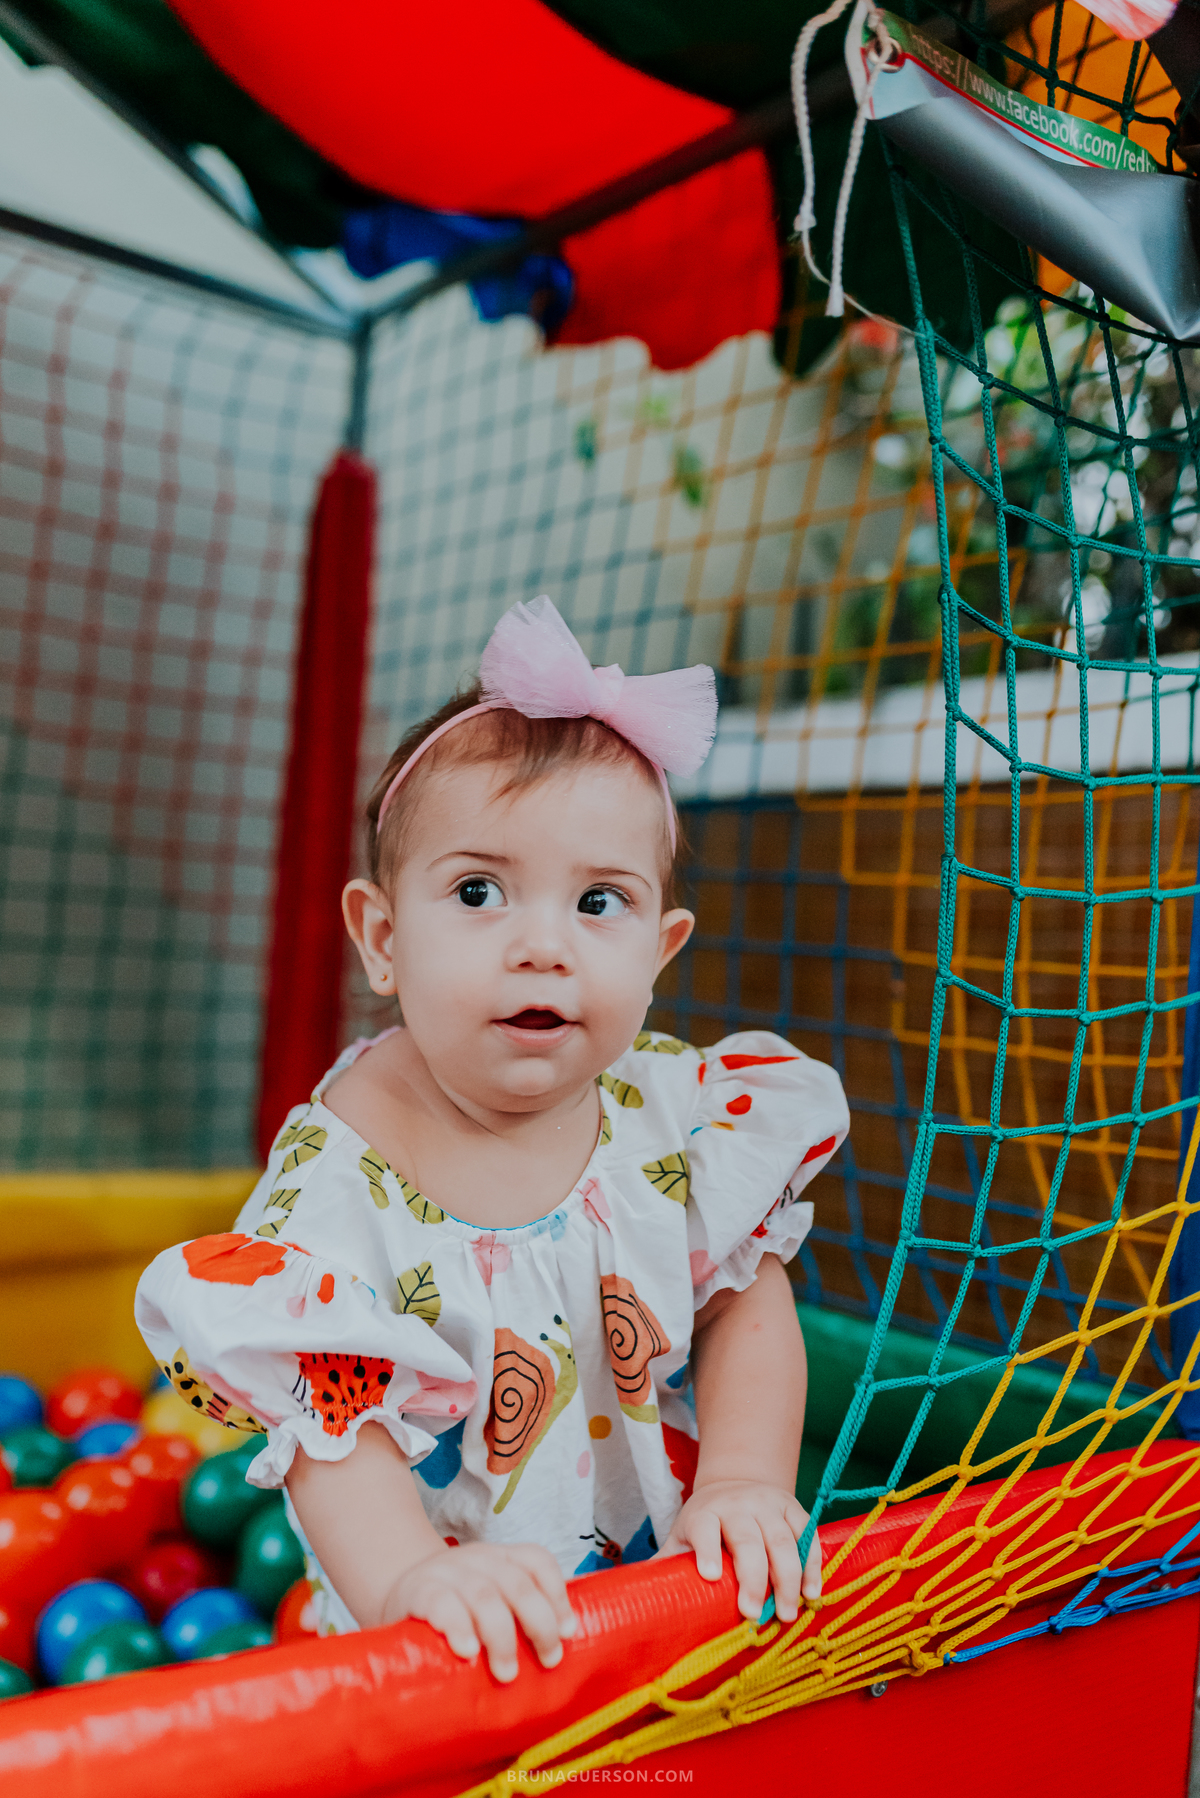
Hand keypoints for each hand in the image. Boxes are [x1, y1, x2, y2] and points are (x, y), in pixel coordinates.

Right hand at [381, 1541, 578, 1682]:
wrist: (397, 1591)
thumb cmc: (456, 1606)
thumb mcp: (489, 1598)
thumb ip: (518, 1613)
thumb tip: (560, 1648)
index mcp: (500, 1558)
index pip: (537, 1560)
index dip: (557, 1594)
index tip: (569, 1632)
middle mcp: (478, 1559)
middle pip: (517, 1584)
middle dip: (540, 1624)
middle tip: (549, 1660)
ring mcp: (447, 1572)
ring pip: (484, 1596)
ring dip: (502, 1636)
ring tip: (508, 1672)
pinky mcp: (418, 1591)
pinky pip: (441, 1603)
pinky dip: (458, 1626)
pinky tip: (468, 1651)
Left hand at [656, 1479, 821, 1621]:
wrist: (735, 1484)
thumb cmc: (704, 1524)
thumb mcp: (681, 1537)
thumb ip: (664, 1564)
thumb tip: (628, 1599)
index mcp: (703, 1513)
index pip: (704, 1528)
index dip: (707, 1549)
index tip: (710, 1575)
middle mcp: (736, 1505)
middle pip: (748, 1539)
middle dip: (753, 1577)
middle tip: (753, 1614)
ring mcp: (767, 1505)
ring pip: (782, 1539)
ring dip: (788, 1577)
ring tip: (787, 1613)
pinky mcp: (792, 1508)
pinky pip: (806, 1535)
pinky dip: (812, 1564)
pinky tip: (812, 1592)